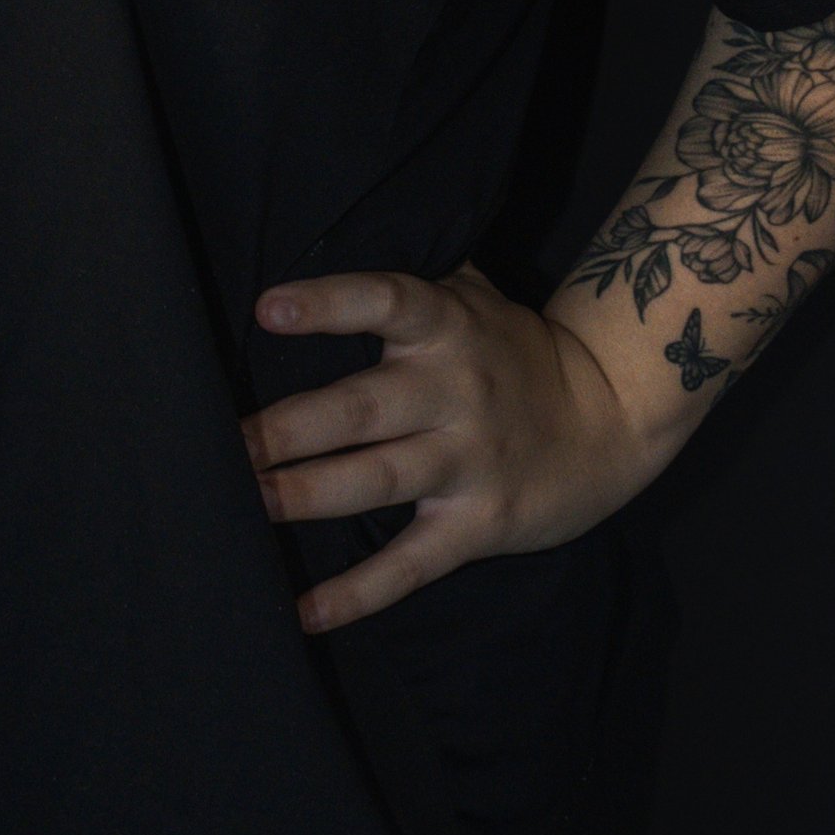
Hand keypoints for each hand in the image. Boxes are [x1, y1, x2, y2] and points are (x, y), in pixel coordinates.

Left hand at [240, 264, 676, 631]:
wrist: (610, 417)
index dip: (329, 304)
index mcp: (446, 325)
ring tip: (247, 504)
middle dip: (289, 429)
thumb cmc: (512, 348)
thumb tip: (331, 222)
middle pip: (361, 409)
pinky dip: (360, 592)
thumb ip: (411, 275)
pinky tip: (306, 612)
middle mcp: (453, 392)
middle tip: (224, 442)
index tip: (268, 308)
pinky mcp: (478, 523)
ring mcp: (466, 461)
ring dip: (308, 496)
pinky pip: (412, 562)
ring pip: (377, 481)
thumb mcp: (472, 294)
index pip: (385, 304)